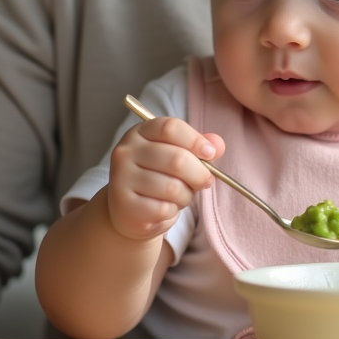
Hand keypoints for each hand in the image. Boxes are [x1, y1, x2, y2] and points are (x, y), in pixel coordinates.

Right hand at [106, 116, 223, 240]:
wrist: (130, 210)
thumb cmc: (160, 177)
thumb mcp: (178, 155)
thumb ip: (199, 146)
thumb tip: (217, 145)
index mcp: (140, 133)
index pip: (170, 128)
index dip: (195, 140)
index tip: (210, 154)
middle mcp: (126, 152)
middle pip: (176, 159)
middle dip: (199, 174)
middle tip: (205, 182)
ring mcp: (121, 178)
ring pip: (172, 188)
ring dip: (187, 196)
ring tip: (182, 196)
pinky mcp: (124, 205)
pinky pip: (163, 209)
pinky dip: (173, 211)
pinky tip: (166, 208)